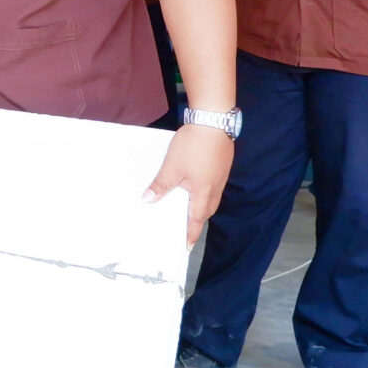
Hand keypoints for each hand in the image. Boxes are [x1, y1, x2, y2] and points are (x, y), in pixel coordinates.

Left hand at [145, 123, 233, 245]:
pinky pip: (212, 186)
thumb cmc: (194, 145)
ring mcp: (220, 177)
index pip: (196, 220)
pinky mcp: (221, 167)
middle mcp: (215, 188)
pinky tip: (193, 187)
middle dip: (195, 222)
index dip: (190, 234)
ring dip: (200, 207)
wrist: (213, 121)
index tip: (185, 246)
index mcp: (203, 193)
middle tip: (184, 230)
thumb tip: (147, 201)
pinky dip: (203, 192)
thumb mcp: (172, 167)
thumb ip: (160, 186)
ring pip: (210, 199)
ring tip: (186, 210)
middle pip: (205, 211)